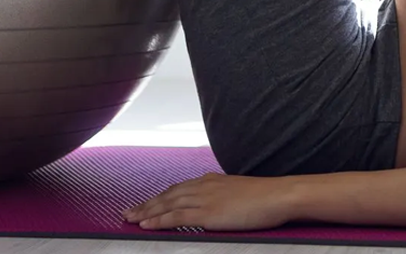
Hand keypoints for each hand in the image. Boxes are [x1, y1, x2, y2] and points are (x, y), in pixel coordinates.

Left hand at [123, 173, 293, 231]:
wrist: (279, 195)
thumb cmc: (265, 197)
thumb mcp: (240, 192)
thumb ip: (223, 196)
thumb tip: (218, 205)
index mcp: (212, 180)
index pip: (178, 189)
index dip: (159, 197)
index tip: (145, 204)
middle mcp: (204, 186)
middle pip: (167, 195)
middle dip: (146, 204)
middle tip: (127, 212)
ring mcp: (205, 198)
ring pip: (167, 204)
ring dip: (146, 212)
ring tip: (130, 219)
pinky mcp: (208, 212)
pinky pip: (176, 216)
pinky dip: (159, 220)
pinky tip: (146, 225)